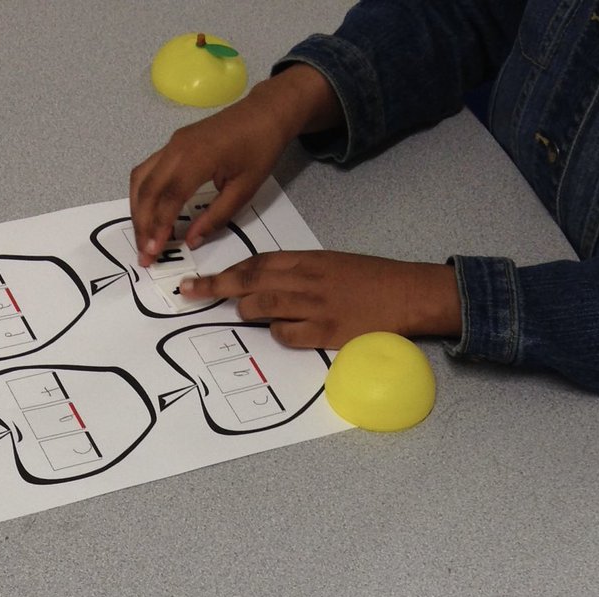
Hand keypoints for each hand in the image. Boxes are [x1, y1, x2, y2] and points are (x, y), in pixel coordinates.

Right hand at [129, 66, 340, 265]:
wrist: (263, 113)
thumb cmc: (260, 149)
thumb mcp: (244, 190)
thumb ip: (216, 217)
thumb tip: (191, 241)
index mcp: (196, 159)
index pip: (168, 199)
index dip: (158, 228)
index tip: (152, 252)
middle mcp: (176, 149)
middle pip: (147, 190)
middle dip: (142, 224)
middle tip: (144, 254)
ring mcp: (172, 144)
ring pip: (141, 179)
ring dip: (138, 210)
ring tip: (144, 237)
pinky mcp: (173, 144)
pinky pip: (148, 170)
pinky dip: (144, 194)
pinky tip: (149, 213)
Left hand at [179, 251, 461, 348]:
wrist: (408, 293)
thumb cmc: (371, 279)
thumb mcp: (331, 263)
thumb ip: (297, 272)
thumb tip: (263, 285)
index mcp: (308, 259)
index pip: (256, 263)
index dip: (225, 272)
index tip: (200, 280)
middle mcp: (308, 279)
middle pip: (251, 282)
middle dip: (216, 287)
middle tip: (190, 293)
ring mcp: (316, 306)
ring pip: (265, 306)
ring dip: (248, 311)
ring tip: (245, 314)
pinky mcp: (327, 331)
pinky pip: (289, 334)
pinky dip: (281, 334)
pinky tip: (288, 332)